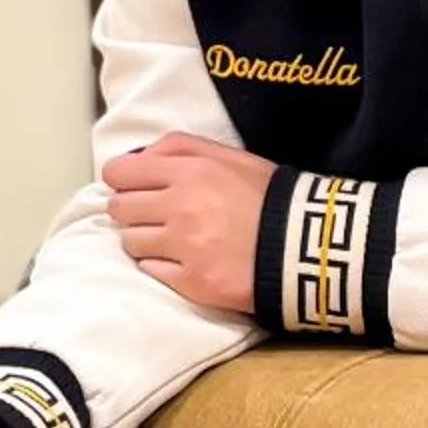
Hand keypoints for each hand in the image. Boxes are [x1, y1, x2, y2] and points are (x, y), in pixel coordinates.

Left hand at [101, 131, 273, 311]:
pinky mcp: (192, 281)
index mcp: (190, 171)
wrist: (309, 246)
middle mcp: (181, 207)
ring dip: (144, 239)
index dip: (121, 180)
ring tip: (175, 238)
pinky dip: (161, 265)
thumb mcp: (231, 156)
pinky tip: (185, 259)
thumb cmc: (269, 197)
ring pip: (129, 241)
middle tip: (154, 214)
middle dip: (131, 210)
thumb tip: (138, 156)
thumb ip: (180, 146)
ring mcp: (185, 247)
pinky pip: (151, 270)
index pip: (119, 173)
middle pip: (118, 208)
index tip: (132, 187)